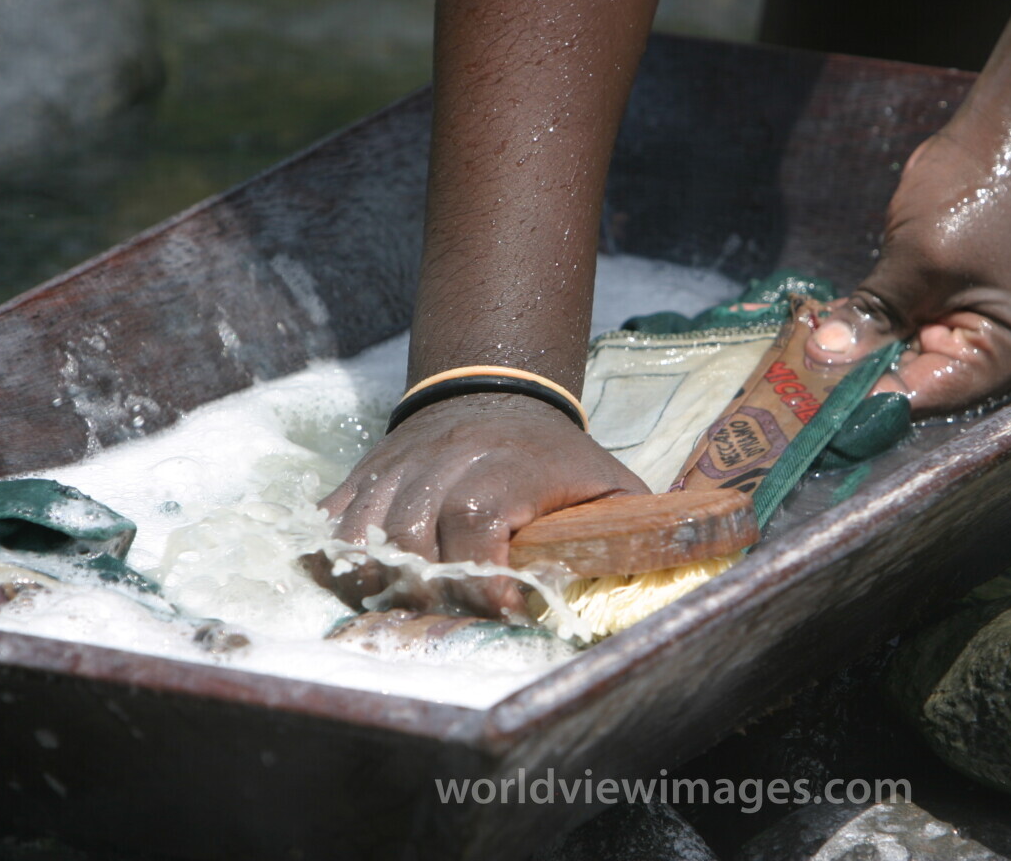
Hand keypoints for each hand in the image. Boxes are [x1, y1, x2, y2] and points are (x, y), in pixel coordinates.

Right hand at [312, 393, 647, 616]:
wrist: (492, 388)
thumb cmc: (556, 454)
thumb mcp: (607, 478)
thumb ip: (633, 524)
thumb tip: (680, 568)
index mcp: (501, 474)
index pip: (473, 539)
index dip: (483, 590)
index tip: (505, 615)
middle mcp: (440, 468)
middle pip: (410, 548)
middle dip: (431, 599)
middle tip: (457, 622)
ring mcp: (394, 471)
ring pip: (361, 540)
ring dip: (379, 586)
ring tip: (411, 609)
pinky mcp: (363, 475)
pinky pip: (330, 524)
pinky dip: (338, 559)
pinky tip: (367, 583)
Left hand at [805, 118, 1010, 415]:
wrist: (999, 138)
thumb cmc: (975, 197)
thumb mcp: (920, 261)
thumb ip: (872, 314)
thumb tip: (821, 358)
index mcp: (999, 359)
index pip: (920, 397)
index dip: (861, 403)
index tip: (802, 404)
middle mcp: (979, 360)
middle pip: (902, 388)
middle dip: (846, 383)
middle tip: (781, 385)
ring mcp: (952, 334)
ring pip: (886, 363)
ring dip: (842, 358)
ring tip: (782, 362)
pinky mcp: (927, 312)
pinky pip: (884, 334)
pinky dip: (851, 331)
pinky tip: (805, 330)